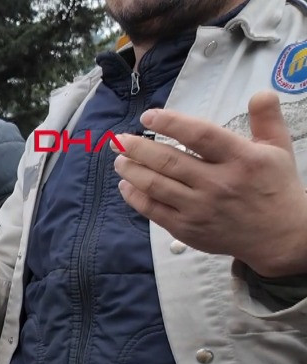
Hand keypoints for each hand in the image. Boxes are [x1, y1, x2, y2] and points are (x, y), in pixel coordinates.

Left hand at [114, 91, 306, 276]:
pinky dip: (135, 197)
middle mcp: (218, 184)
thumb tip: (259, 93)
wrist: (279, 236)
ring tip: (119, 159)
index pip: (200, 135)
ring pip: (156, 186)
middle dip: (138, 148)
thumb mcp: (279, 149)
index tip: (149, 116)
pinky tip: (125, 185)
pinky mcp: (188, 229)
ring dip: (132, 171)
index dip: (171, 123)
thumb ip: (267, 119)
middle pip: (169, 161)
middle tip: (120, 139)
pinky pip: (154, 211)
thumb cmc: (274, 186)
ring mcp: (200, 208)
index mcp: (240, 159)